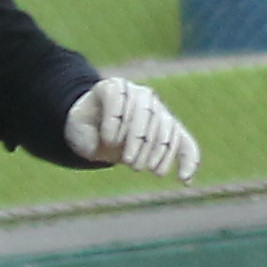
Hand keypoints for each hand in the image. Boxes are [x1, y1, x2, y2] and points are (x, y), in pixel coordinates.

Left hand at [65, 76, 196, 180]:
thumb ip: (88, 135)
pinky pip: (184, 141)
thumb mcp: (77, 130)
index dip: (115, 119)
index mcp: (114, 87)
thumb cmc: (86, 129)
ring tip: (150, 171)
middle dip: (140, 140)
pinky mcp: (169, 128)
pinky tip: (184, 179)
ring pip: (165, 127)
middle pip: (146, 111)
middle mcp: (138, 94)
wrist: (97, 131)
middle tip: (129, 163)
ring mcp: (157, 109)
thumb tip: (112, 145)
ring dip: (159, 151)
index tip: (108, 141)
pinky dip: (188, 160)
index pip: (118, 96)